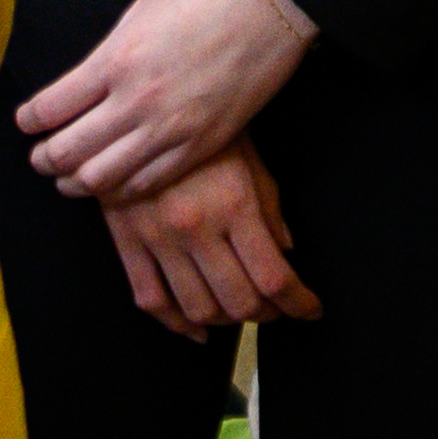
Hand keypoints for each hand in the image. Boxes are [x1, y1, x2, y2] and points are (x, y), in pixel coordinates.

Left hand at [20, 0, 319, 201]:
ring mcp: (171, 128)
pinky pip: (149, 182)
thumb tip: (108, 10)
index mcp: (116, 57)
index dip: (29, 121)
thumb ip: (121, 6)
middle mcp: (137, 101)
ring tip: (70, 177)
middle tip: (40, 156)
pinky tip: (114, 183)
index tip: (26, 121)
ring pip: (103, 179)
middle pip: (67, 152)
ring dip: (77, 181)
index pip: (49, 108)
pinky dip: (122, 189)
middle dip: (44, 159)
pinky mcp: (203, 143)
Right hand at [104, 144, 320, 335]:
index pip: (275, 277)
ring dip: (228, 321)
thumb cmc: (201, 129)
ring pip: (198, 309)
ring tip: (241, 312)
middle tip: (278, 310)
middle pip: (240, 301)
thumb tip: (286, 254)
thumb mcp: (249, 158)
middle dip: (267, 315)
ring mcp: (158, 238)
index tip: (310, 309)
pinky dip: (176, 325)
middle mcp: (196, 227)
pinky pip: (151, 300)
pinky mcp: (127, 242)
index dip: (299, 303)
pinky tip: (196, 328)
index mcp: (234, 204)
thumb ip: (270, 210)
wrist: (136, 110)